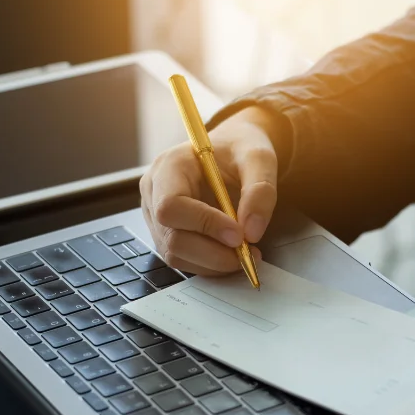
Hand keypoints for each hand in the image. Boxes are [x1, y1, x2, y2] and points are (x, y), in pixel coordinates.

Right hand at [140, 106, 281, 274]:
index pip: (171, 206)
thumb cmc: (240, 149)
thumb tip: (252, 233)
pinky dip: (210, 265)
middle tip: (249, 254)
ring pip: (175, 254)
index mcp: (169, 166)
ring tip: (247, 255)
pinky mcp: (166, 234)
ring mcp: (155, 216)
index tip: (239, 235)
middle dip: (212, 253)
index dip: (204, 225)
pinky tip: (233, 256)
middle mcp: (153, 192)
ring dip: (213, 263)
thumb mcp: (259, 158)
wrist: (232, 152)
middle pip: (171, 237)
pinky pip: (183, 259)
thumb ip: (260, 191)